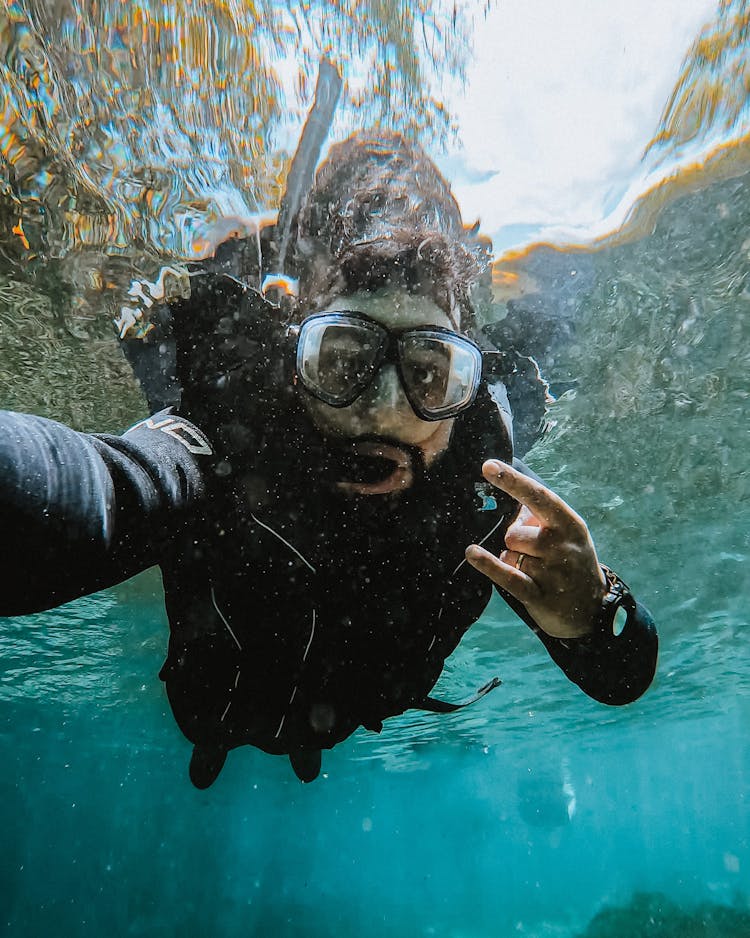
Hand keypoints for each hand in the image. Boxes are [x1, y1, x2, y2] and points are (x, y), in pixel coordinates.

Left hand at [465, 460, 606, 638]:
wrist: (593, 611)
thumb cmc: (572, 563)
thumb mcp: (566, 535)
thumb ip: (539, 517)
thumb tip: (510, 502)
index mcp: (570, 525)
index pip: (538, 497)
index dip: (512, 481)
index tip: (488, 466)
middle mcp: (564, 546)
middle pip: (514, 533)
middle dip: (514, 541)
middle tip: (531, 553)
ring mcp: (554, 573)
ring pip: (509, 555)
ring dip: (512, 561)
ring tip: (533, 571)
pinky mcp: (540, 596)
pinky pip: (506, 575)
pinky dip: (488, 565)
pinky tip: (472, 554)